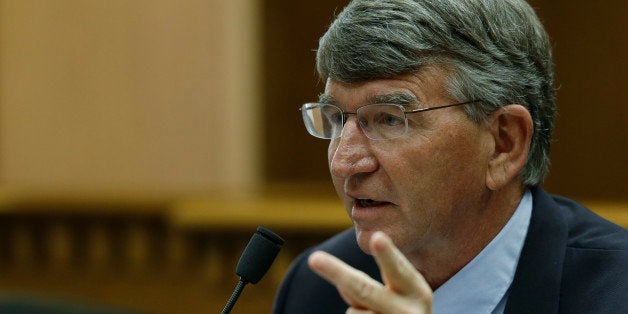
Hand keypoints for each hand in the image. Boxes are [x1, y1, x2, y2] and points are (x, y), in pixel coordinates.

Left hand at [308, 231, 431, 313]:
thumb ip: (373, 288)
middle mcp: (409, 311)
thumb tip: (340, 283)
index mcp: (417, 292)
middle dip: (337, 273)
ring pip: (352, 313)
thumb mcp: (399, 299)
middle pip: (364, 290)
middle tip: (314, 258)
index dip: (386, 254)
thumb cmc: (406, 313)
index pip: (397, 270)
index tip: (377, 237)